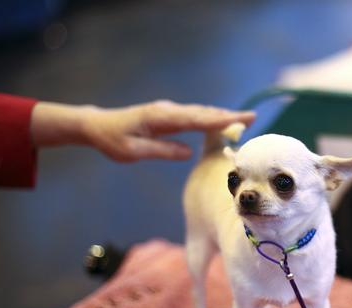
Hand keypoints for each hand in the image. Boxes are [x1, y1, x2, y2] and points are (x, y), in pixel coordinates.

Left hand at [31, 100, 255, 161]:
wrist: (98, 125)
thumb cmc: (112, 140)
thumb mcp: (133, 151)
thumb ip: (161, 151)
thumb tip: (187, 153)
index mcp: (161, 118)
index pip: (196, 120)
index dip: (220, 121)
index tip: (241, 120)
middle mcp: (168, 110)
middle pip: (203, 113)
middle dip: (228, 116)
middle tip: (253, 118)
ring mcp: (169, 111)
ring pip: (200, 113)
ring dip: (222, 116)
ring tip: (245, 120)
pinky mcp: (169, 116)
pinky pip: (194, 116)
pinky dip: (210, 118)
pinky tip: (221, 121)